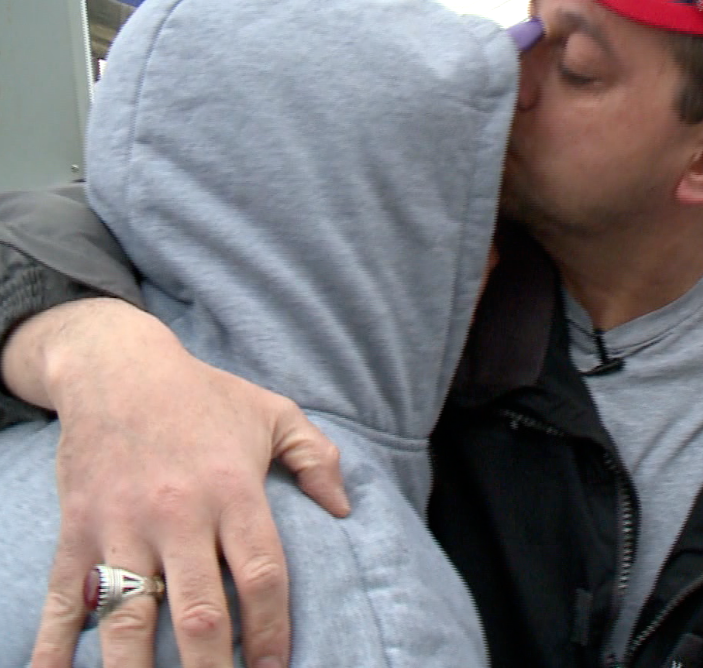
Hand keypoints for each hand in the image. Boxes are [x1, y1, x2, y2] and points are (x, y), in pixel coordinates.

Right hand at [4, 298, 348, 666]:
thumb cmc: (204, 396)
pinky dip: (53, 645)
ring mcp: (122, 526)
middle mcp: (178, 515)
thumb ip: (318, 457)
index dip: (270, 629)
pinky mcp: (77, 531)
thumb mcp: (274, 413)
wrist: (116, 367)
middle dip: (210, 667)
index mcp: (233, 492)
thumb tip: (346, 508)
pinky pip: (64, 598)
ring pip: (129, 616)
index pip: (260, 574)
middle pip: (198, 609)